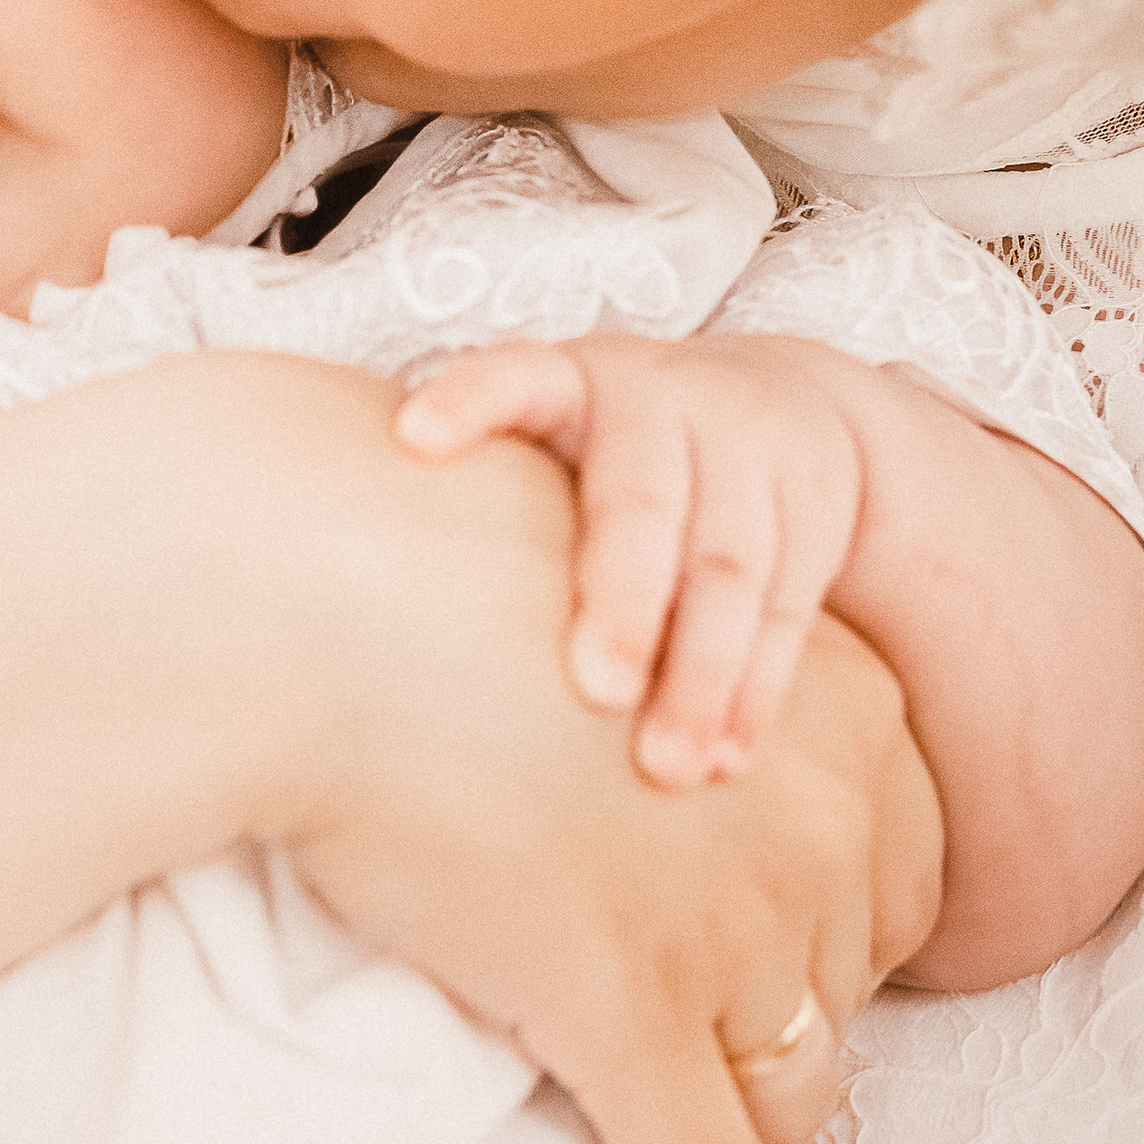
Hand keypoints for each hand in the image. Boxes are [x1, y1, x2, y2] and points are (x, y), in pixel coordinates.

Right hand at [197, 363, 939, 1143]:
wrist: (337, 594)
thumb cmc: (449, 571)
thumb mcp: (636, 606)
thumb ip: (698, 688)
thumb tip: (674, 763)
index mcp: (843, 706)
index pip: (902, 868)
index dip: (838, 933)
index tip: (776, 956)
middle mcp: (823, 820)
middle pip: (846, 985)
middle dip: (788, 1029)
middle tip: (713, 1044)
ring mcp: (731, 928)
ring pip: (788, 1093)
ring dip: (754, 1136)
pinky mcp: (628, 1014)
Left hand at [398, 333, 868, 786]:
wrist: (783, 401)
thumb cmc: (607, 451)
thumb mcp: (551, 427)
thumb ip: (479, 485)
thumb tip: (330, 570)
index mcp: (573, 378)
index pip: (513, 376)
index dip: (468, 402)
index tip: (411, 439)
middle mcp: (663, 404)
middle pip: (641, 499)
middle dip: (624, 594)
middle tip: (595, 687)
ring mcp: (748, 452)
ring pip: (729, 565)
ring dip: (701, 672)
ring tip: (669, 768)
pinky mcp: (814, 509)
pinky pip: (786, 605)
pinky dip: (758, 687)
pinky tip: (731, 755)